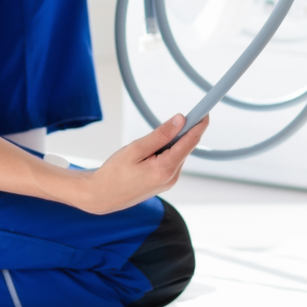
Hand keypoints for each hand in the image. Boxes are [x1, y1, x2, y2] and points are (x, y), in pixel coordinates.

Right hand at [70, 114, 208, 213]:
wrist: (101, 196)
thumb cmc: (114, 173)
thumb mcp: (135, 149)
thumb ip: (160, 135)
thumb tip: (180, 120)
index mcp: (165, 169)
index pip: (190, 142)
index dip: (199, 124)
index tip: (205, 110)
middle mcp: (172, 177)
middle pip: (185, 147)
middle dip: (182, 131)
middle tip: (175, 117)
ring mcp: (169, 181)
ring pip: (178, 153)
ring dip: (171, 142)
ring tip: (148, 144)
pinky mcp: (164, 182)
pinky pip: (171, 161)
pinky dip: (166, 151)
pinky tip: (150, 152)